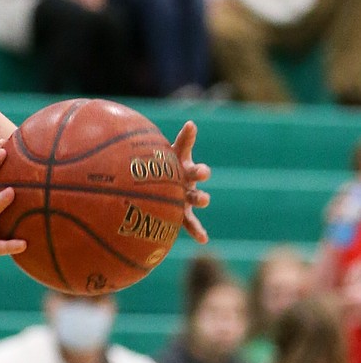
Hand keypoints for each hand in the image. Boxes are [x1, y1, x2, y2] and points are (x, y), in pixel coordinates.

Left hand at [172, 120, 210, 242]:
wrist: (158, 179)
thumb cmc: (166, 164)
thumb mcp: (173, 153)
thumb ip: (183, 141)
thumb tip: (191, 123)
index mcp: (187, 172)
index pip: (196, 171)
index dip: (201, 172)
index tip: (203, 174)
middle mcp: (189, 187)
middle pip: (197, 192)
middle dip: (201, 196)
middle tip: (204, 200)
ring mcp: (186, 201)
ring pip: (194, 206)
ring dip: (199, 209)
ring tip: (203, 214)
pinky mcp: (181, 215)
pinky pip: (190, 224)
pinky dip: (198, 231)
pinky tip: (205, 240)